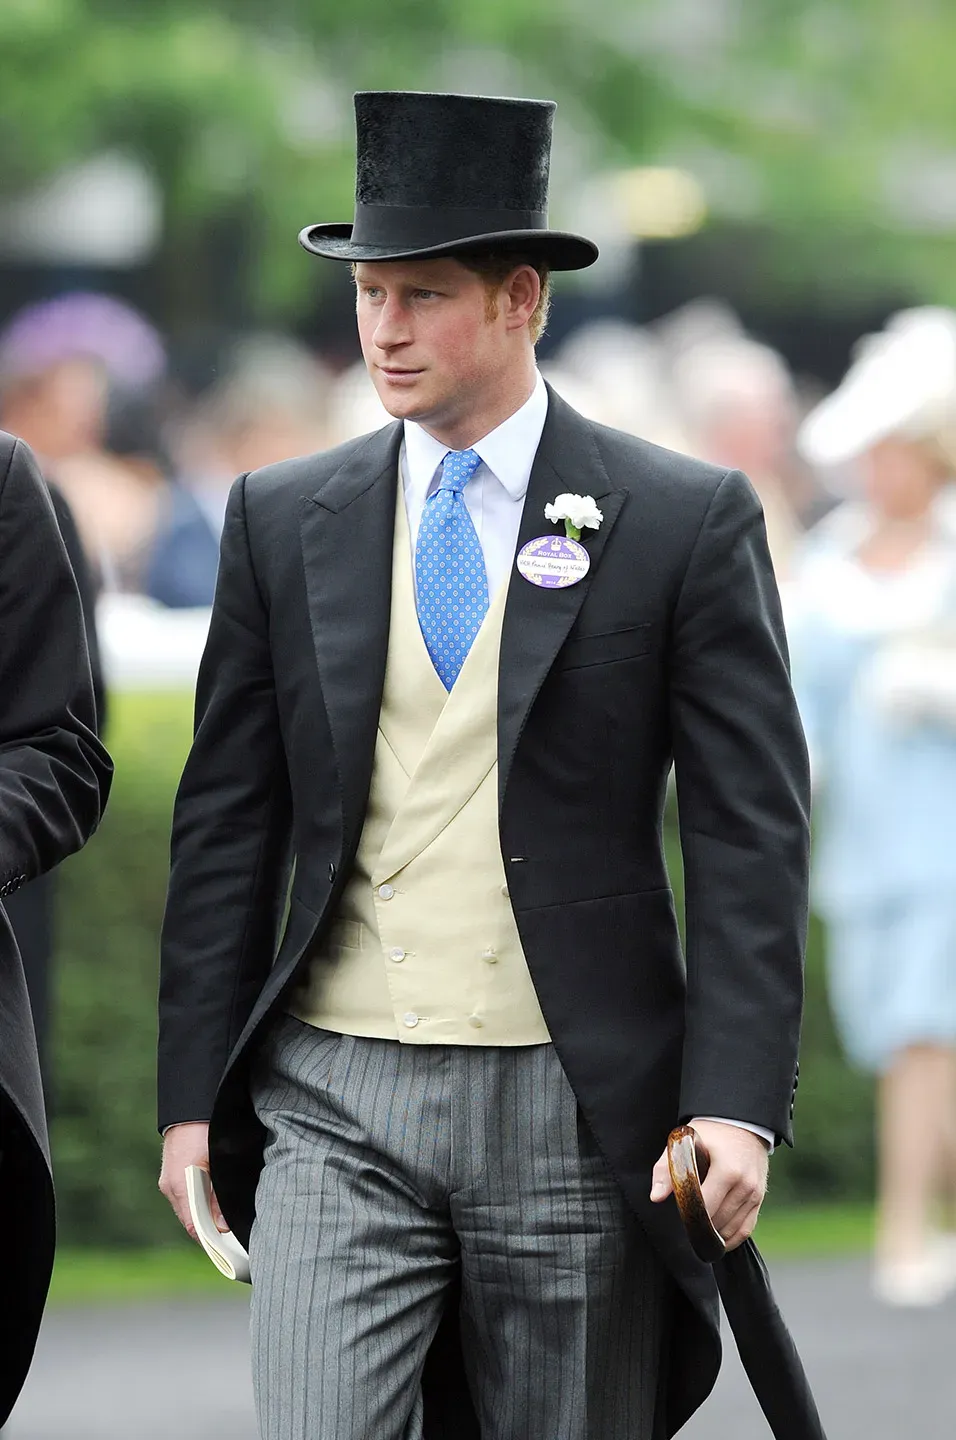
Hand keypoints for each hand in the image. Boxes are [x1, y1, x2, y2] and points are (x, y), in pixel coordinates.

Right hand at [158, 1121, 226, 1240]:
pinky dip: (199, 1202)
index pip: (194, 1227)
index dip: (210, 1240)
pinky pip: (186, 1196)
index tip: (228, 1247)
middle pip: (191, 1220)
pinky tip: (215, 1200)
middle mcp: (170, 1188)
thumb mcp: (217, 1162)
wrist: (189, 1106)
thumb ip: (218, 1196)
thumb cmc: (205, 1130)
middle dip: (210, 1229)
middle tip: (233, 1235)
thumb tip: (222, 1226)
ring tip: (227, 1218)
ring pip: (189, 1208)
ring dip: (205, 1215)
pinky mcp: (172, 1173)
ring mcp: (169, 1181)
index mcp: (180, 1188)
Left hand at [649, 1119, 769, 1251]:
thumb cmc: (711, 1132)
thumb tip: (656, 1197)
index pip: (706, 1207)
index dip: (690, 1217)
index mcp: (727, 1170)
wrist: (742, 1122)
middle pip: (719, 1221)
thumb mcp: (686, 1142)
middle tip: (684, 1227)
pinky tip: (717, 1240)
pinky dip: (731, 1238)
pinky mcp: (759, 1199)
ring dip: (714, 1236)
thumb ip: (666, 1168)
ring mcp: (755, 1193)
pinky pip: (746, 1228)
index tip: (678, 1218)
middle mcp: (745, 1184)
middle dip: (700, 1227)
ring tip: (698, 1235)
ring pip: (732, 1229)